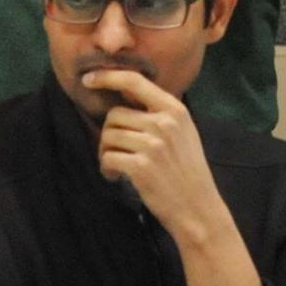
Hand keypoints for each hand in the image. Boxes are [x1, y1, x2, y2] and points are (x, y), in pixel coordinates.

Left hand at [90, 70, 227, 244]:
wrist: (198, 208)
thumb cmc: (187, 171)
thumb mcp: (184, 132)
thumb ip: (159, 113)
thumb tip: (123, 93)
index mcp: (175, 110)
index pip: (134, 81)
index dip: (107, 76)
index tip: (88, 79)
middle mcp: (164, 123)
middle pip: (115, 115)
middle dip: (109, 133)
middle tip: (116, 152)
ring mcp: (153, 144)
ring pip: (108, 136)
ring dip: (106, 152)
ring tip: (118, 166)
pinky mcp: (141, 166)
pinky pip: (108, 157)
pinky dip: (107, 168)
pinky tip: (116, 176)